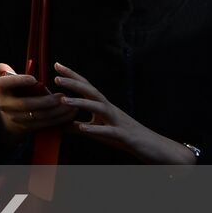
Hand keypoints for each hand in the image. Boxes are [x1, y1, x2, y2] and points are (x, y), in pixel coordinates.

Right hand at [0, 62, 75, 135]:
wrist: (9, 116)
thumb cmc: (14, 91)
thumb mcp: (9, 81)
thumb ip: (8, 73)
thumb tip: (1, 66)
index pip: (5, 83)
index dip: (19, 81)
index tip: (33, 78)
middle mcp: (4, 104)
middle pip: (25, 104)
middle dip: (46, 101)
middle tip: (62, 96)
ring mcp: (15, 117)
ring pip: (38, 115)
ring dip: (56, 111)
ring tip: (71, 104)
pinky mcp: (26, 127)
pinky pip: (44, 123)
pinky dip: (58, 119)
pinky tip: (69, 114)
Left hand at [53, 63, 195, 163]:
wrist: (154, 147)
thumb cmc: (125, 137)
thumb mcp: (100, 132)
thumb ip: (81, 128)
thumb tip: (61, 126)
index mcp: (103, 107)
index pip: (86, 87)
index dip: (72, 76)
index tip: (57, 64)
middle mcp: (110, 110)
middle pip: (92, 92)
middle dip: (74, 84)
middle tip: (57, 77)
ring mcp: (117, 121)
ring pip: (99, 108)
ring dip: (81, 103)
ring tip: (64, 101)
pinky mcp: (123, 135)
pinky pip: (109, 131)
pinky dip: (96, 129)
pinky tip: (83, 128)